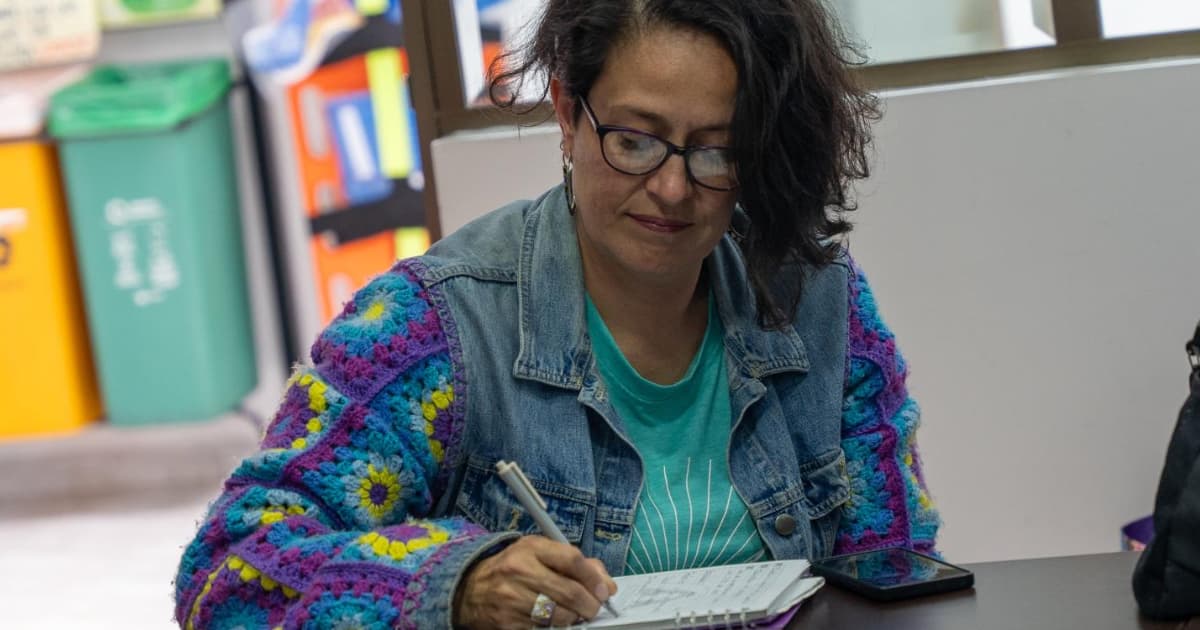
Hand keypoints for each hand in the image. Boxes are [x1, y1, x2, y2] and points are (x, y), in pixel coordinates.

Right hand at [454, 535, 617, 628]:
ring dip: (574, 619)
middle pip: (570, 592)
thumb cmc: (511, 569)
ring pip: (560, 616)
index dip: (594, 578)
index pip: (572, 560)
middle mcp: (520, 571)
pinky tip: (555, 622)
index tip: (604, 590)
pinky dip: (556, 628)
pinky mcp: (509, 624)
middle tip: (593, 608)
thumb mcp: (538, 553)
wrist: (470, 589)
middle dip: (590, 605)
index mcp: (531, 548)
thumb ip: (573, 563)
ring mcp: (512, 599)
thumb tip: (605, 584)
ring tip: (573, 615)